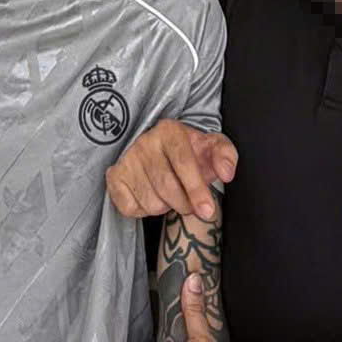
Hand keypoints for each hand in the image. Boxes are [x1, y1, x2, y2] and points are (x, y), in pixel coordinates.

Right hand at [105, 120, 237, 221]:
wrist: (160, 150)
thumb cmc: (189, 152)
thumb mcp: (212, 147)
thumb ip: (225, 156)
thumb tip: (226, 173)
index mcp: (169, 131)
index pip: (183, 162)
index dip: (196, 189)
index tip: (207, 210)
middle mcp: (144, 142)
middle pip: (167, 187)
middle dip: (184, 204)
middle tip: (190, 203)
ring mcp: (126, 160)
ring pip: (150, 201)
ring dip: (165, 207)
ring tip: (169, 195)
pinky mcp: (114, 177)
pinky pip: (130, 208)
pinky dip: (144, 210)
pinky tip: (150, 196)